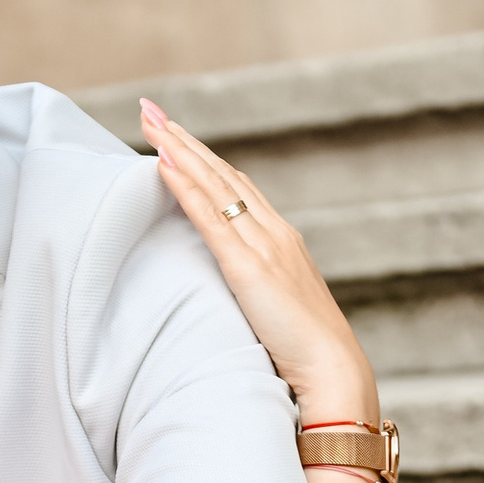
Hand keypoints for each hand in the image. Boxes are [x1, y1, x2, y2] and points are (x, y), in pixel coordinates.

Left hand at [140, 101, 379, 425]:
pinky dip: (186, 189)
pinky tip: (163, 165)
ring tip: (150, 123)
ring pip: (215, 186)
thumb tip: (238, 293)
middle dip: (185, 140)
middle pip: (223, 174)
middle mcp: (274, 234)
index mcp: (282, 242)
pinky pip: (211, 219)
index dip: (205, 161)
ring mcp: (264, 247)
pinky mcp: (249, 269)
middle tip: (151, 110)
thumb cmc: (307, 356)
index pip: (237, 188)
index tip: (175, 137)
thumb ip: (259, 291)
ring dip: (180, 151)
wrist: (333, 372)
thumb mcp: (278, 311)